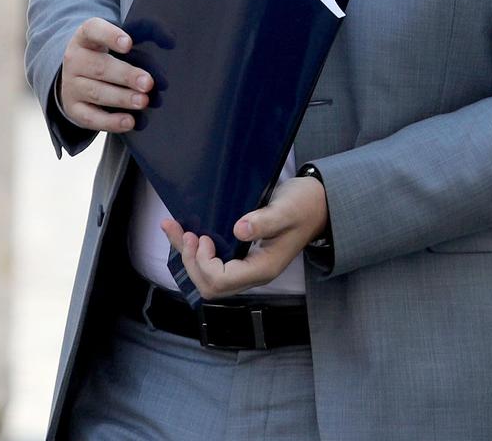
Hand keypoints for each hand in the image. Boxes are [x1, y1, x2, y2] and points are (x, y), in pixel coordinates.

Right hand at [58, 18, 152, 132]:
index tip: (129, 44)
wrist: (76, 77)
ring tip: (143, 101)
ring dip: (121, 98)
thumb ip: (145, 32)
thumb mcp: (118, 39)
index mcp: (85, 37)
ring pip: (96, 93)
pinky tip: (129, 121)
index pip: (93, 30)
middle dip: (126, 76)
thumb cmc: (106, 54)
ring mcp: (71, 86)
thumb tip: (171, 40)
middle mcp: (75, 60)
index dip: (109, 35)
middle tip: (148, 82)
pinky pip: (90, 117)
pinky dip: (110, 121)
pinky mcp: (74, 109)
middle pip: (99, 67)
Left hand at [160, 174, 326, 299]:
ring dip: (187, 256)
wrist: (317, 205)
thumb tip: (239, 230)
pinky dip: (192, 250)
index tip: (204, 237)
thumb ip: (265, 221)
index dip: (205, 263)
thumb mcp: (287, 209)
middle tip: (186, 233)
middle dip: (191, 262)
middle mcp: (252, 274)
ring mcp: (246, 268)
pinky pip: (211, 264)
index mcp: (263, 268)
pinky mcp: (240, 257)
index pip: (222, 281)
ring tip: (174, 229)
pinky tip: (182, 230)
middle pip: (210, 286)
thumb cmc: (304, 206)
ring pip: (207, 277)